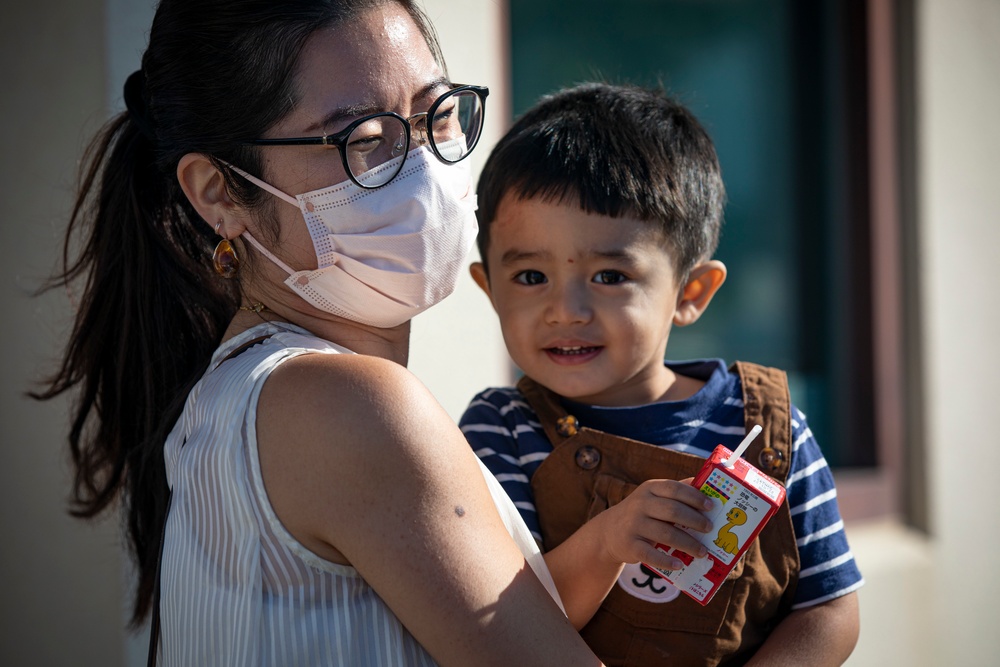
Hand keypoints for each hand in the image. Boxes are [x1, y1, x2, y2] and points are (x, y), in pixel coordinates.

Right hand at [591, 477, 713, 571]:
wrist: (609, 532)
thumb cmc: (642, 513)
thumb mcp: (653, 497)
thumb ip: (676, 492)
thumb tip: (708, 487)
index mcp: (650, 489)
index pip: (674, 488)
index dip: (694, 497)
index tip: (711, 507)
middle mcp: (640, 504)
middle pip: (672, 511)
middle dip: (695, 520)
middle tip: (710, 529)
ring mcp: (634, 525)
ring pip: (666, 534)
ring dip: (688, 544)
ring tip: (703, 552)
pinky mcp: (630, 545)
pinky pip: (651, 554)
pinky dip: (667, 561)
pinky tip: (680, 565)